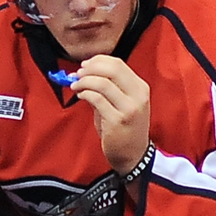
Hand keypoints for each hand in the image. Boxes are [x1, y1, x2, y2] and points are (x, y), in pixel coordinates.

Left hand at [70, 54, 150, 176]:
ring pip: (102, 83)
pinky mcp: (118, 121)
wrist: (134, 155)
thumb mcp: (122, 101)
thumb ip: (107, 84)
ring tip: (76, 86)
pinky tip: (81, 97)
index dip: (97, 60)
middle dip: (90, 69)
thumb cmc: (124, 126)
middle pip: (112, 69)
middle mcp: (138, 96)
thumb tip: (83, 70)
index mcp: (140, 88)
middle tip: (78, 74)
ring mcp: (130, 109)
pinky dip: (85, 94)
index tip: (84, 65)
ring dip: (84, 82)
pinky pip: (96, 99)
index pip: (117, 63)